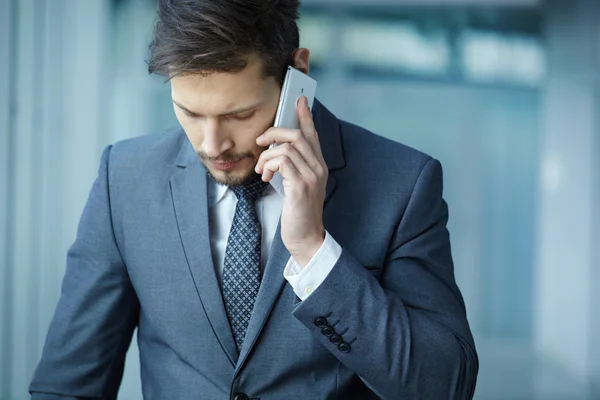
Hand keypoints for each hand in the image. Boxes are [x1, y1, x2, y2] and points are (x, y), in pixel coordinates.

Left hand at [255, 97, 327, 266]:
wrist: (306, 236)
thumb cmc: (298, 212)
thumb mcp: (296, 185)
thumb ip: (291, 167)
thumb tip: (274, 152)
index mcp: (318, 165)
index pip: (313, 134)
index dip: (306, 115)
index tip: (299, 99)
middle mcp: (318, 168)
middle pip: (298, 135)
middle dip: (275, 133)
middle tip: (260, 141)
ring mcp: (311, 176)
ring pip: (288, 147)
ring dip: (267, 155)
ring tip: (261, 169)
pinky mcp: (301, 186)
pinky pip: (282, 161)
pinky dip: (269, 164)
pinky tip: (265, 176)